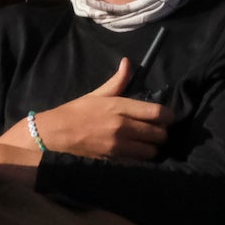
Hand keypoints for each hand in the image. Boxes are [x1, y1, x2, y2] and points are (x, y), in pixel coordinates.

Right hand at [0, 58, 172, 160]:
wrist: (55, 133)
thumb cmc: (77, 112)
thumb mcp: (97, 94)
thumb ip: (118, 81)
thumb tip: (128, 62)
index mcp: (119, 107)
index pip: (158, 113)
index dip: (168, 116)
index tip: (167, 117)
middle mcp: (122, 127)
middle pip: (159, 134)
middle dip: (162, 133)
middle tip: (157, 131)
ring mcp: (118, 146)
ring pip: (151, 151)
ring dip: (153, 148)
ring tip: (147, 144)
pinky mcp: (113, 160)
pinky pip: (137, 162)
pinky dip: (141, 159)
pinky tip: (137, 153)